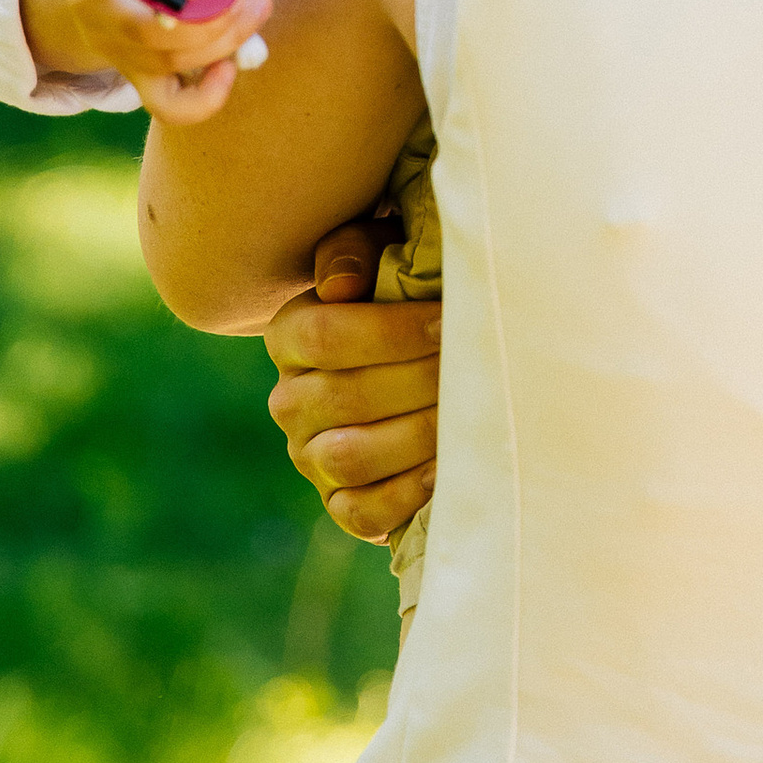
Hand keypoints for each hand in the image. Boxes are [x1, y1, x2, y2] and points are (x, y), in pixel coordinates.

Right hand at [20, 0, 273, 122]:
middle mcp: (91, 11)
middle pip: (142, 28)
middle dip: (202, 19)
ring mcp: (114, 48)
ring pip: (165, 62)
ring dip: (221, 42)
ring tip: (256, 7)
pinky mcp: (138, 75)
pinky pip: (168, 106)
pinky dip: (205, 99)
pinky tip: (231, 68)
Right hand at [265, 217, 440, 542]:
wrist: (418, 359)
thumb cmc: (407, 290)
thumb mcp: (382, 251)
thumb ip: (357, 249)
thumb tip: (341, 284)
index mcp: (291, 333)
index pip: (323, 336)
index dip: (390, 331)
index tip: (448, 321)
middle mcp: (289, 399)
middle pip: (343, 398)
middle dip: (417, 382)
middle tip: (473, 368)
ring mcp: (310, 455)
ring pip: (349, 457)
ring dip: (415, 437)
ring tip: (466, 417)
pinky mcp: (338, 502)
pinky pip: (360, 512)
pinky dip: (404, 495)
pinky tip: (443, 469)